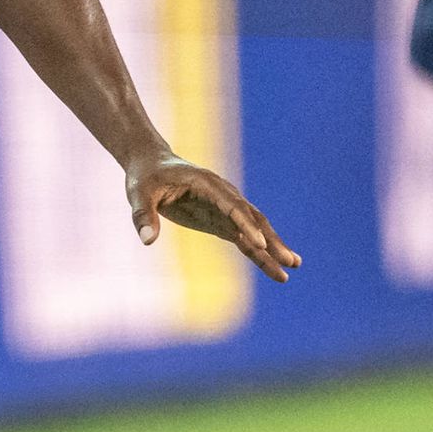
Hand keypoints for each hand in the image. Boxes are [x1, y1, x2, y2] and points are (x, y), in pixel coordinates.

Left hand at [127, 154, 299, 282]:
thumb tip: (147, 241)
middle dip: (271, 240)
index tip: (260, 244)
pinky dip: (259, 252)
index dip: (246, 225)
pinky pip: (244, 238)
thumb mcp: (138, 194)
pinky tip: (274, 267)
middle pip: (253, 218)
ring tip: (294, 266)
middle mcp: (223, 195)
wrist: (151, 164)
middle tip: (290, 261)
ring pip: (255, 228)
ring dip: (273, 247)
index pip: (232, 206)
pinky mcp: (220, 221)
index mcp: (207, 184)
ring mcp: (224, 208)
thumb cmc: (145, 177)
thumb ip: (143, 215)